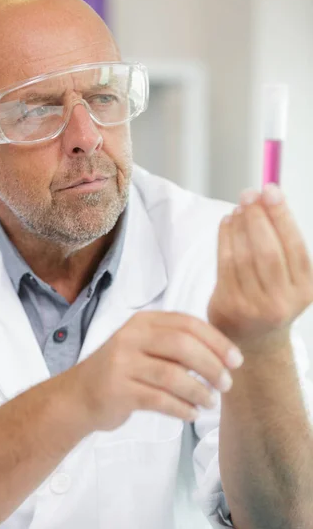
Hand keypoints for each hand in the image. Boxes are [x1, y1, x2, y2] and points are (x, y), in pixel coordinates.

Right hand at [68, 311, 242, 430]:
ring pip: (172, 375)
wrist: (78, 396)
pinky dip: (181, 409)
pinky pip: (159, 400)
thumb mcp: (144, 347)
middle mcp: (130, 338)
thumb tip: (223, 357)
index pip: (187, 323)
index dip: (216, 341)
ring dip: (199, 391)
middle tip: (226, 384)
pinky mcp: (118, 391)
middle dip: (211, 366)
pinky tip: (191, 414)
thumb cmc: (121, 371)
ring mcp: (122, 364)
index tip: (236, 360)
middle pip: (182, 346)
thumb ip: (175, 346)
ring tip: (210, 403)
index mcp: (142, 322)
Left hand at [208, 184, 312, 350]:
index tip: (270, 190)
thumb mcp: (288, 276)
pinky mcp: (229, 306)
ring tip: (238, 208)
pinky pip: (225, 264)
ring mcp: (254, 307)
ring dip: (239, 225)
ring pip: (244, 256)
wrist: (252, 339)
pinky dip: (224, 239)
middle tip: (248, 194)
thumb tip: (265, 195)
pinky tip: (226, 224)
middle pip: (268, 251)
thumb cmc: (270, 296)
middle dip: (257, 217)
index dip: (282, 215)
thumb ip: (282, 241)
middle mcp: (282, 302)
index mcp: (305, 289)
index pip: (295, 246)